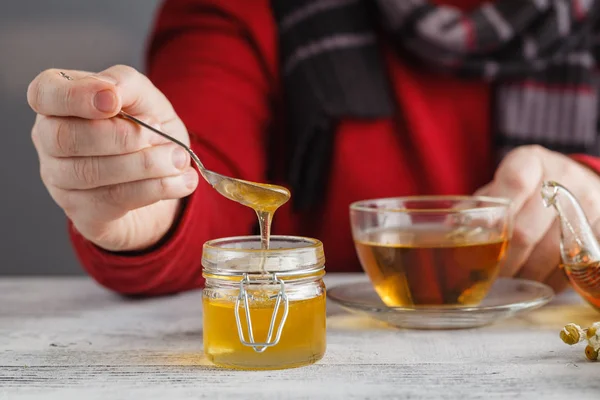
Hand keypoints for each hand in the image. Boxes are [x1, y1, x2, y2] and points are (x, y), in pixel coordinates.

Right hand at [27, 66, 198, 251]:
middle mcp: (50, 142)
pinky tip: (181, 181)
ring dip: (145, 164)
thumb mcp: (146, 99)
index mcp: (59, 103)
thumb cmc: (146, 128)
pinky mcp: (84, 213)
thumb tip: (110, 92)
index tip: (113, 101)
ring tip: (178, 158)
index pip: (44, 94)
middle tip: (158, 134)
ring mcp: (61, 181)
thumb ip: (126, 84)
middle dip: (121, 136)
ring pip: (92, 173)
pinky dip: (155, 188)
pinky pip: (114, 200)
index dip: (75, 97)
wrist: (164, 177)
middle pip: (66, 138)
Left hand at [475, 145, 599, 291]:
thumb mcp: (502, 185)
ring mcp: (587, 205)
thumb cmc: (526, 190)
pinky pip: (573, 266)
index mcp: (531, 162)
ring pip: (549, 254)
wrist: (577, 184)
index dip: (494, 215)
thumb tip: (454, 229)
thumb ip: (481, 205)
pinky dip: (551, 279)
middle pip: (526, 231)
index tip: (478, 238)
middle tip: (490, 274)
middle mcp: (563, 179)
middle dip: (503, 260)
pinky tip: (536, 280)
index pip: (513, 184)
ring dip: (525, 275)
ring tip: (510, 280)